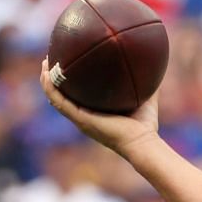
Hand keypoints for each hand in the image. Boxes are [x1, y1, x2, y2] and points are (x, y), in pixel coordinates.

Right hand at [41, 58, 159, 156]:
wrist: (142, 142)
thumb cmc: (145, 125)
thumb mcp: (146, 98)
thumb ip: (148, 82)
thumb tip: (155, 64)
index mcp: (95, 112)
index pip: (77, 94)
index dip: (70, 80)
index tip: (68, 62)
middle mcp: (84, 115)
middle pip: (62, 94)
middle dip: (55, 78)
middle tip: (52, 60)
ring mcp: (79, 117)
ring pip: (55, 97)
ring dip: (47, 80)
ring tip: (45, 63)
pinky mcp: (79, 118)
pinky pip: (58, 100)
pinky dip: (50, 87)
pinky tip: (47, 73)